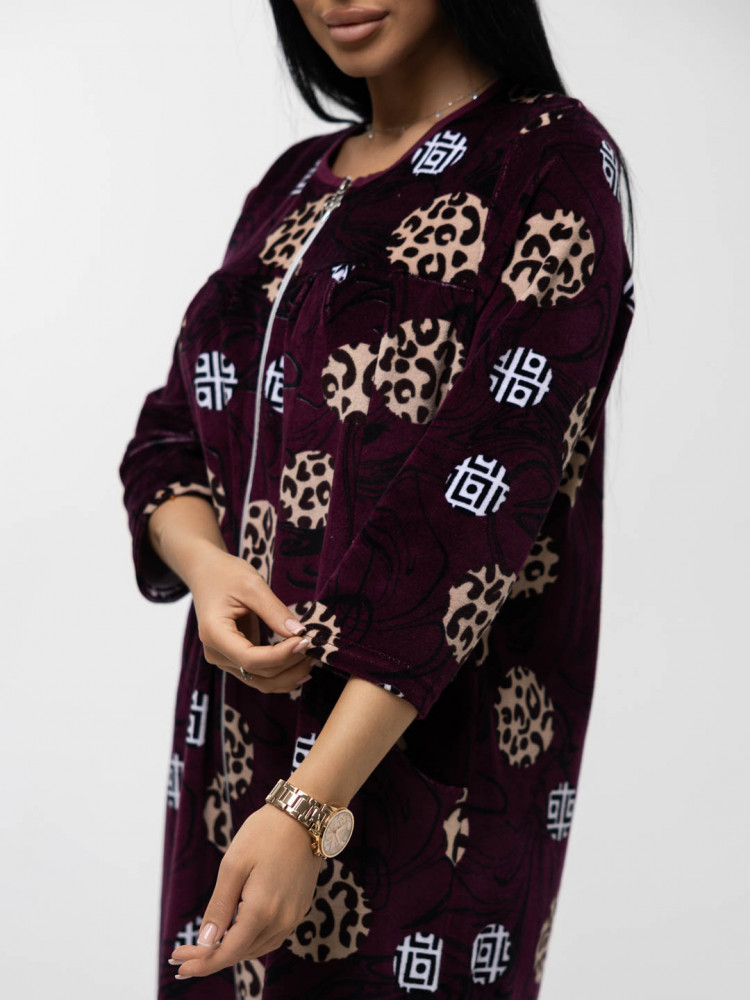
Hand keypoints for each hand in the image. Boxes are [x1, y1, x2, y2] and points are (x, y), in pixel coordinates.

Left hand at [168, 803, 322, 977]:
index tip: (178, 964)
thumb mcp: (233, 865)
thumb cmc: (265, 833)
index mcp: (261, 911)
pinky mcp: (300, 907)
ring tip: (207, 946)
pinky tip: (238, 931)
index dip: (202, 963)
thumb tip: (205, 942)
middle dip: (211, 957)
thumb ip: (220, 907)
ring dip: (232, 950)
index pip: (228, 953)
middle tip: (183, 953)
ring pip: (258, 947)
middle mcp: (281, 920)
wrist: (304, 815)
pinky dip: (251, 940)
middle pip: (242, 953)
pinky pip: (273, 936)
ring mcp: (294, 915)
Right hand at [188, 545, 315, 693]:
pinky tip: (301, 665)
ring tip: (313, 659)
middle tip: (316, 647)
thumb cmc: (226, 574)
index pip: (251, 659)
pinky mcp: (234, 658)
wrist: (207, 573)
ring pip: (261, 681)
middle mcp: (216, 653)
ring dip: (289, 675)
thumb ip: (274, 611)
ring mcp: (224, 659)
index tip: (305, 640)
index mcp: (214, 634)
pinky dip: (281, 673)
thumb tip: (299, 632)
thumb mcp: (252, 585)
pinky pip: (259, 675)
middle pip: (258, 673)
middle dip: (290, 664)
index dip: (281, 655)